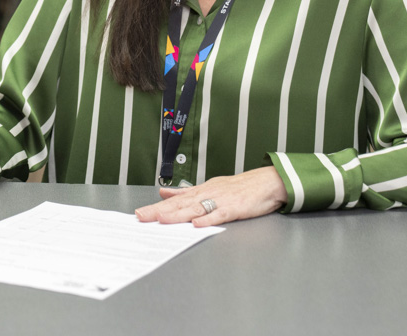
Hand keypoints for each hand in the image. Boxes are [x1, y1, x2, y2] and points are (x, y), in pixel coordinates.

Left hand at [134, 166, 286, 226]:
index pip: (174, 201)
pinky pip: (220, 214)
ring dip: (178, 215)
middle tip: (141, 216)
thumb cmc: (239, 187)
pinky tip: (197, 224)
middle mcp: (207, 194)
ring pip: (195, 208)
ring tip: (161, 219)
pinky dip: (208, 219)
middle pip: (179, 204)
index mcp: (200, 191)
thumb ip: (186, 193)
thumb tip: (164, 193)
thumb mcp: (209, 187)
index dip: (156, 207)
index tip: (139, 213)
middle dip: (159, 211)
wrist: (266, 182)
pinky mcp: (235, 208)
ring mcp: (221, 201)